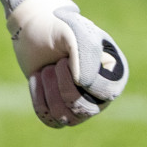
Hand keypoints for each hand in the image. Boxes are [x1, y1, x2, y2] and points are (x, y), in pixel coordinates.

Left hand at [8, 0, 127, 127]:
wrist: (32, 28)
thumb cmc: (58, 27)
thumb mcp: (74, 31)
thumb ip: (85, 53)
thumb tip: (83, 84)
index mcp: (114, 74)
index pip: (105, 94)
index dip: (81, 79)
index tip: (66, 58)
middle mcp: (100, 93)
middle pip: (84, 110)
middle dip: (62, 87)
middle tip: (53, 65)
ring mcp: (80, 104)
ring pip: (66, 118)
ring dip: (49, 91)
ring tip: (45, 70)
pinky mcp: (59, 108)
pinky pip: (50, 119)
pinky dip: (38, 98)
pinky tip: (36, 78)